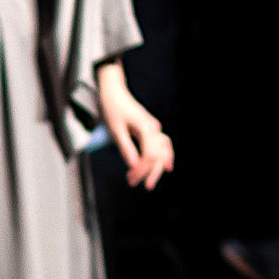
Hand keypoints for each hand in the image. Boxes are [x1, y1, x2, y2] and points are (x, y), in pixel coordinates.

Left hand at [98, 66, 173, 189]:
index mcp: (145, 128)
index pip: (149, 155)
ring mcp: (154, 128)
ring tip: (152, 181)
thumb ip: (126, 148)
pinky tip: (167, 166)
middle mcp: (154, 128)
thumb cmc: (112, 108)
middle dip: (151, 172)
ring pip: (164, 151)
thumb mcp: (115, 130)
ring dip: (158, 166)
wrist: (113, 91)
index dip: (142, 169)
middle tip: (144, 187)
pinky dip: (165, 156)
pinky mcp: (151, 128)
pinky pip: (163, 144)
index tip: (131, 179)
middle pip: (159, 155)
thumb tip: (134, 166)